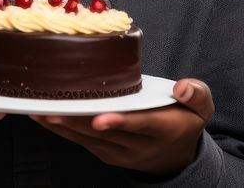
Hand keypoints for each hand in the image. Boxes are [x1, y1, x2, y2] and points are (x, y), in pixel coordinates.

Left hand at [30, 78, 214, 176]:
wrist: (176, 156)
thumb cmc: (185, 120)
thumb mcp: (202, 107)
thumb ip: (196, 94)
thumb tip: (183, 87)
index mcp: (164, 129)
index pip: (140, 125)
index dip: (120, 121)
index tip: (100, 118)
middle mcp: (140, 146)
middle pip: (106, 133)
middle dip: (78, 121)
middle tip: (54, 109)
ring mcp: (121, 153)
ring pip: (89, 140)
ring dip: (64, 126)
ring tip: (41, 111)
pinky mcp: (106, 155)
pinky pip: (82, 143)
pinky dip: (63, 131)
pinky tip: (45, 119)